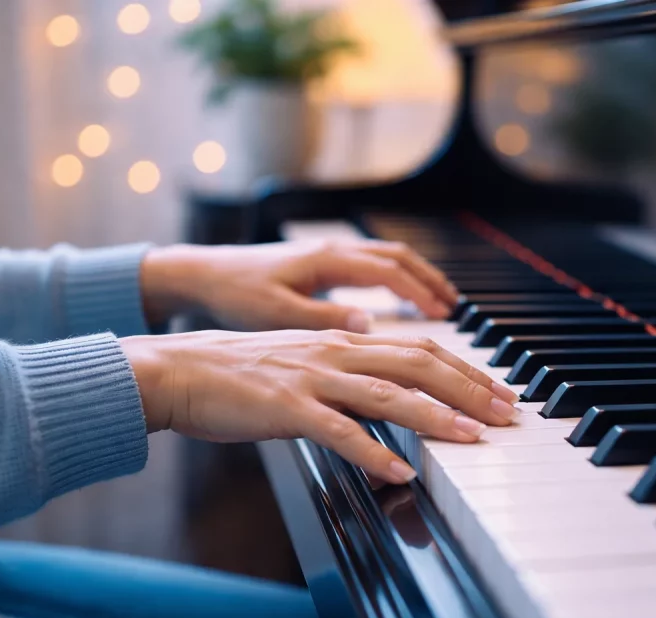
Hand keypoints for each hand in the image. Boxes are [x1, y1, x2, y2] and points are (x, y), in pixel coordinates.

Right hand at [120, 330, 519, 484]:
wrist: (179, 370)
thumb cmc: (241, 372)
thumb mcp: (305, 364)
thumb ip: (349, 377)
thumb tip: (391, 398)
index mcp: (344, 341)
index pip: (420, 350)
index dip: (465, 371)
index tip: (497, 393)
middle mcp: (336, 352)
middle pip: (418, 363)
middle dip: (469, 389)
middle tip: (505, 414)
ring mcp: (312, 378)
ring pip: (387, 393)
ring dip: (435, 416)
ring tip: (471, 438)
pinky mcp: (285, 406)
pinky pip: (337, 431)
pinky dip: (372, 451)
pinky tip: (397, 472)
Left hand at [140, 240, 458, 331]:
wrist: (201, 275)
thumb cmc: (234, 293)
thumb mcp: (276, 312)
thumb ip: (324, 320)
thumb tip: (369, 327)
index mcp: (328, 260)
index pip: (390, 272)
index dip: (422, 293)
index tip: (446, 315)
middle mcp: (334, 252)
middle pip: (400, 260)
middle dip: (433, 283)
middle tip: (455, 306)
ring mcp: (330, 256)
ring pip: (389, 259)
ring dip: (419, 278)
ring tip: (442, 302)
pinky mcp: (322, 266)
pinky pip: (373, 267)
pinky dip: (398, 279)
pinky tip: (402, 300)